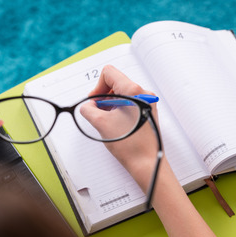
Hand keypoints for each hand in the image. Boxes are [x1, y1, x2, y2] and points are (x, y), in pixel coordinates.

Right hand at [81, 65, 159, 191]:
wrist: (147, 163)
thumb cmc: (130, 145)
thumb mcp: (101, 123)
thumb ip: (89, 109)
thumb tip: (88, 106)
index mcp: (134, 91)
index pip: (109, 73)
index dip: (97, 86)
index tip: (95, 101)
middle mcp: (143, 93)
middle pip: (116, 83)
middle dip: (103, 96)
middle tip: (98, 112)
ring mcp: (147, 102)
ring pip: (122, 94)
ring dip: (110, 104)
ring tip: (107, 120)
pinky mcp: (147, 111)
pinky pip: (130, 103)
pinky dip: (119, 109)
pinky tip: (116, 123)